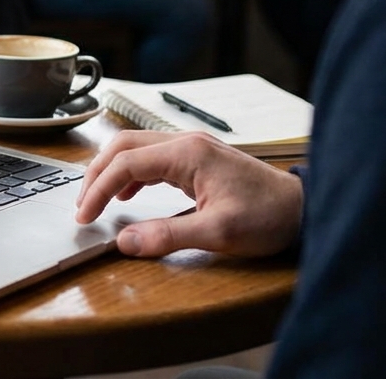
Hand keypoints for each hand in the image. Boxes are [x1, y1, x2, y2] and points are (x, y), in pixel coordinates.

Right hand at [75, 130, 303, 257]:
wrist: (303, 209)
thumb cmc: (267, 217)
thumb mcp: (218, 233)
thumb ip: (168, 236)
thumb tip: (126, 242)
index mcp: (187, 153)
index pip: (125, 163)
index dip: (97, 189)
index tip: (84, 216)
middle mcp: (186, 143)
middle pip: (123, 146)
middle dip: (97, 174)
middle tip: (82, 207)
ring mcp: (192, 148)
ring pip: (135, 149)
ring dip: (111, 171)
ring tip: (96, 201)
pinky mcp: (198, 159)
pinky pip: (152, 158)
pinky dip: (131, 173)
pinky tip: (127, 194)